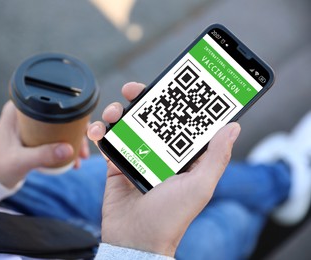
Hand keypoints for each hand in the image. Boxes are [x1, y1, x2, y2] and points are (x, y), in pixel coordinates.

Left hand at [0, 101, 88, 187]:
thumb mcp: (20, 161)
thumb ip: (42, 155)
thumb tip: (69, 150)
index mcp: (17, 110)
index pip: (48, 100)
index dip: (69, 111)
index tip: (82, 127)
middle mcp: (25, 113)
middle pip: (58, 114)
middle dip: (76, 129)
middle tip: (84, 146)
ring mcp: (31, 124)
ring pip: (60, 126)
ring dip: (73, 139)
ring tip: (81, 157)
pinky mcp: (35, 135)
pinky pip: (56, 136)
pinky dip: (66, 145)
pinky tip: (73, 159)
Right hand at [88, 82, 240, 255]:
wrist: (136, 240)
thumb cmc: (171, 217)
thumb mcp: (200, 186)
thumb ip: (216, 156)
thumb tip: (233, 127)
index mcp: (182, 157)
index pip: (180, 122)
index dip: (174, 101)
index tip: (168, 85)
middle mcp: (160, 155)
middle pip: (151, 119)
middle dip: (141, 100)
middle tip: (132, 90)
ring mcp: (137, 159)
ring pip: (127, 126)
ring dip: (117, 113)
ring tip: (112, 113)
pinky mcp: (117, 166)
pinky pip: (108, 143)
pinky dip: (101, 133)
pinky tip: (97, 131)